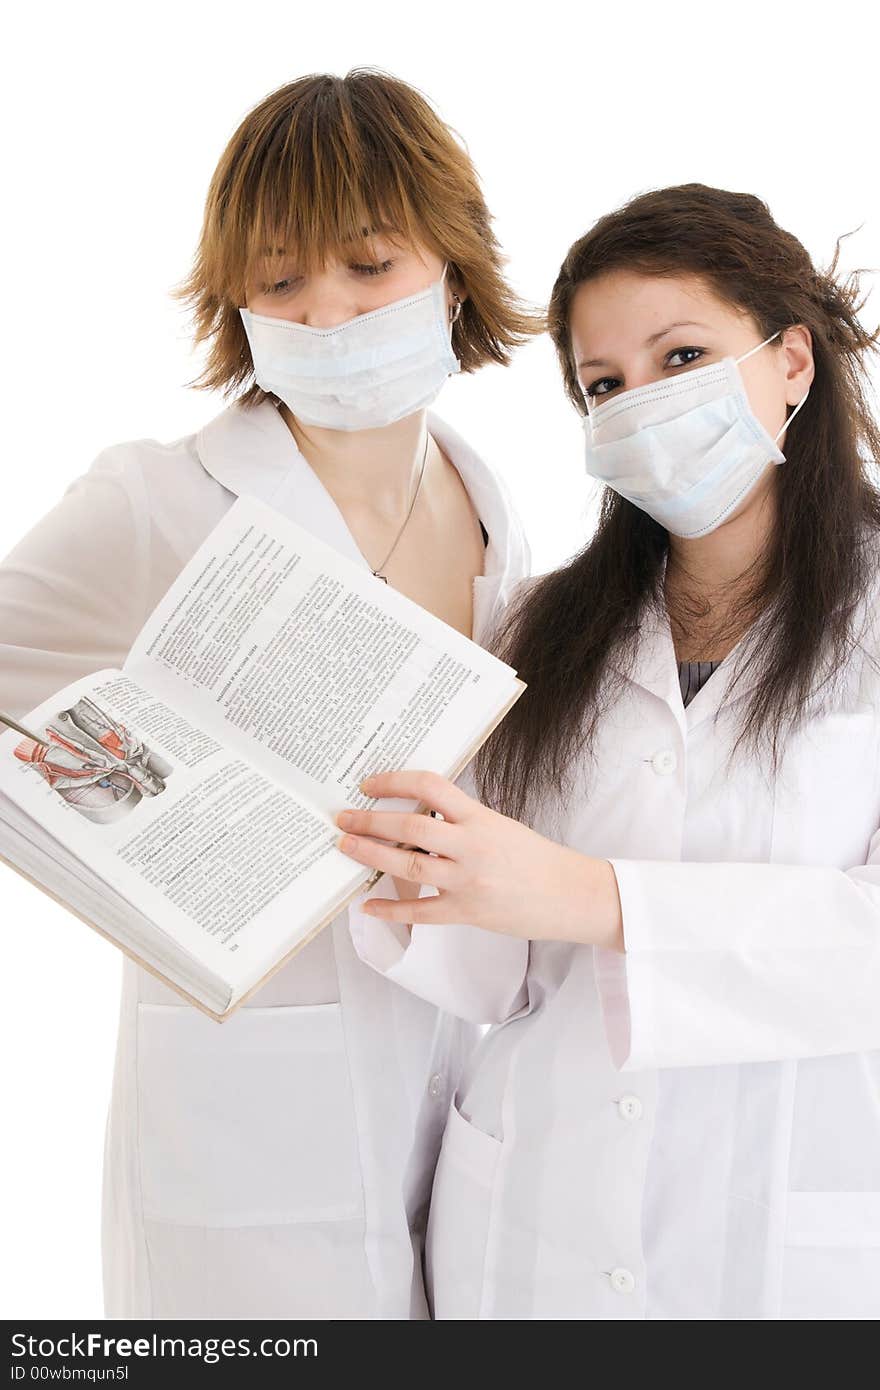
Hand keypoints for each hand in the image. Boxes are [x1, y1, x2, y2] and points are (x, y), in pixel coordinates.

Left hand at [335, 771, 623, 950]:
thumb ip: (461, 820)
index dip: (394, 782)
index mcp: (480, 818)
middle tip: (343, 818)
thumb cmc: (536, 859)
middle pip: (410, 827)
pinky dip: (390, 908)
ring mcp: (467, 881)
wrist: (571, 895)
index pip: (430, 787)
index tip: (369, 785)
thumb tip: (416, 813)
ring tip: (346, 847)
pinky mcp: (467, 912)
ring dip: (371, 856)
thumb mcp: (500, 825)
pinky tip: (367, 904)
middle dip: (370, 821)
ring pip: (408, 866)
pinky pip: (420, 911)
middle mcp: (471, 846)